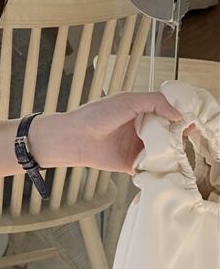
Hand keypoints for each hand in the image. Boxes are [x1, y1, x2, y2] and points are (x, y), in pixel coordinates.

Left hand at [66, 91, 192, 174]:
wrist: (76, 137)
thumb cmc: (96, 115)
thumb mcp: (127, 100)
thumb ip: (154, 102)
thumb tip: (178, 114)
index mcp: (141, 112)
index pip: (167, 113)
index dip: (180, 116)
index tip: (192, 120)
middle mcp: (142, 129)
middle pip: (169, 133)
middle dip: (179, 135)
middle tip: (187, 136)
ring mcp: (139, 147)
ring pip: (164, 151)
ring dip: (172, 152)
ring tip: (177, 150)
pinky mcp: (134, 164)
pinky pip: (153, 167)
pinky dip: (162, 167)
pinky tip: (169, 166)